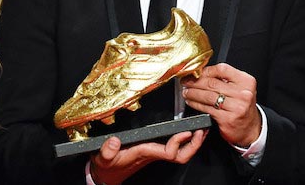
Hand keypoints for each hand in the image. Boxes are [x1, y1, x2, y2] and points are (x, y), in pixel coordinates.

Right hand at [90, 129, 206, 184]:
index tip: (185, 131)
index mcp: (144, 154)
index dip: (178, 142)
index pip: (168, 152)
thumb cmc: (106, 166)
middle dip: (194, 145)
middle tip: (202, 130)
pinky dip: (182, 140)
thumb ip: (107, 151)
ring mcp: (154, 153)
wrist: (106, 175)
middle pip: (180, 155)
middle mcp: (152, 154)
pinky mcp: (152, 150)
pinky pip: (172, 148)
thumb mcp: (102, 158)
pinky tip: (186, 130)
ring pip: (179, 152)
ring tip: (200, 128)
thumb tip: (114, 140)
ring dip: (192, 142)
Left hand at [181, 63, 260, 146]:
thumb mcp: (239, 88)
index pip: (222, 69)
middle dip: (194, 81)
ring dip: (193, 93)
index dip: (205, 70)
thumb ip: (224, 79)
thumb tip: (200, 72)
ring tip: (186, 91)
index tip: (195, 72)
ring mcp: (236, 107)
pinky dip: (196, 104)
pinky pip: (206, 108)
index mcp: (246, 81)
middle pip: (212, 83)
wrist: (250, 129)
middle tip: (186, 81)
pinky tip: (191, 101)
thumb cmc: (241, 105)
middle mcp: (243, 93)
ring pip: (207, 96)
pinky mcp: (227, 119)